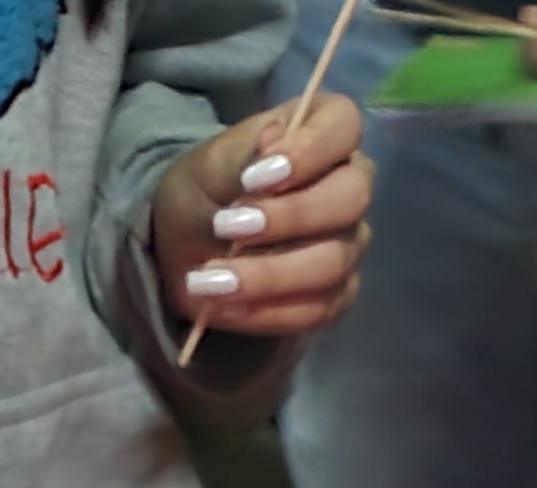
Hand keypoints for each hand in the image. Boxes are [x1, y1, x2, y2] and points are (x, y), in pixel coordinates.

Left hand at [153, 89, 368, 345]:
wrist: (186, 252)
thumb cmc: (204, 194)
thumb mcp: (207, 167)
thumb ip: (242, 154)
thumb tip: (272, 137)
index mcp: (323, 132)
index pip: (343, 124)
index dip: (308, 150)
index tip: (253, 178)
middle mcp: (348, 186)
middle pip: (350, 198)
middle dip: (288, 217)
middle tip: (227, 227)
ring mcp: (348, 245)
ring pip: (333, 263)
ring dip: (269, 275)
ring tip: (213, 279)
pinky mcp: (335, 297)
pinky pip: (317, 311)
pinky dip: (267, 313)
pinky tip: (226, 307)